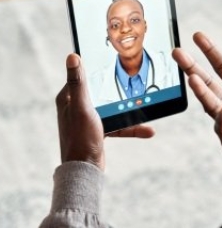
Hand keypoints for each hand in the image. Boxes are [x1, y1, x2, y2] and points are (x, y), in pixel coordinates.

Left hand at [56, 54, 154, 170]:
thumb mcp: (82, 107)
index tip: (113, 61)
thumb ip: (78, 83)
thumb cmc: (81, 138)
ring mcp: (89, 119)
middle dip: (120, 90)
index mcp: (68, 98)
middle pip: (102, 91)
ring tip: (146, 109)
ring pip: (113, 108)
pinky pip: (118, 123)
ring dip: (129, 111)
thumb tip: (73, 56)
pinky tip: (147, 130)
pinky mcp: (99, 130)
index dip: (97, 68)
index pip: (83, 75)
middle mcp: (77, 106)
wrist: (85, 171)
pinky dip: (131, 126)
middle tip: (135, 82)